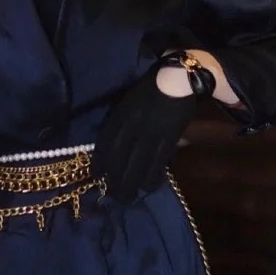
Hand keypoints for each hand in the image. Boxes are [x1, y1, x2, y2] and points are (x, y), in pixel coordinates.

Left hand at [92, 63, 200, 203]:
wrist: (179, 77)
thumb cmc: (151, 86)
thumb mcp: (130, 99)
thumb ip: (123, 120)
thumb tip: (114, 145)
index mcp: (123, 113)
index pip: (107, 142)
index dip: (99, 161)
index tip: (96, 176)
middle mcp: (135, 125)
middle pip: (121, 158)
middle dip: (115, 179)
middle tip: (112, 196)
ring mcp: (153, 132)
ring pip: (139, 163)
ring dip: (133, 183)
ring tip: (128, 197)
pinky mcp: (170, 137)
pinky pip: (160, 161)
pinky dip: (154, 176)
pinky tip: (150, 187)